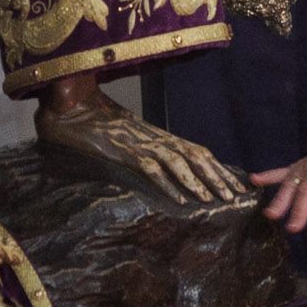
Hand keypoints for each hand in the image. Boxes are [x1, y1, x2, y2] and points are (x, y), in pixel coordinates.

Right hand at [35, 75, 245, 206]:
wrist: (69, 105)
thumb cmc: (96, 122)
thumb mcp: (126, 139)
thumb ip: (143, 152)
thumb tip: (160, 172)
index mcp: (159, 135)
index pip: (197, 151)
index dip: (219, 168)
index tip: (237, 184)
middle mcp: (155, 137)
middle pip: (196, 155)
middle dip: (218, 176)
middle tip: (237, 196)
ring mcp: (140, 141)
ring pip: (178, 162)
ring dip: (198, 182)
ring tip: (215, 201)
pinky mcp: (123, 149)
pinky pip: (150, 168)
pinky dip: (167, 184)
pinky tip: (180, 200)